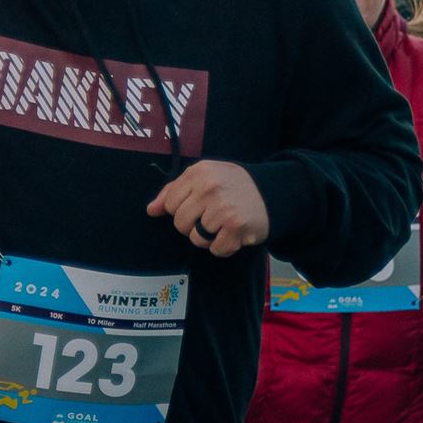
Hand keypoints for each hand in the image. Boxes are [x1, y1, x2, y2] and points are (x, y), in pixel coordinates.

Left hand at [146, 162, 268, 258]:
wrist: (271, 192)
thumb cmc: (232, 186)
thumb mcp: (203, 177)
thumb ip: (174, 191)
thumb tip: (152, 209)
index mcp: (198, 173)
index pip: (170, 204)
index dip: (181, 210)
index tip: (198, 205)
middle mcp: (209, 188)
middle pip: (180, 224)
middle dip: (193, 225)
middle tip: (212, 216)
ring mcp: (223, 208)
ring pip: (196, 239)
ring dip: (209, 237)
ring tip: (223, 224)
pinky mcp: (236, 227)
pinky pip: (215, 249)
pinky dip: (224, 246)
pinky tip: (233, 232)